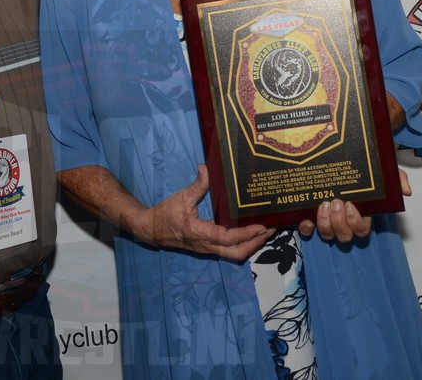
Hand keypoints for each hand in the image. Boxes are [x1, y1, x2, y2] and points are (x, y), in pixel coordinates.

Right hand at [133, 165, 272, 260]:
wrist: (151, 230)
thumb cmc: (166, 214)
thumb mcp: (181, 197)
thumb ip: (197, 185)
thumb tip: (206, 167)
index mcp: (200, 233)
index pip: (229, 238)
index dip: (248, 233)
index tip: (262, 226)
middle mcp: (206, 246)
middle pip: (237, 253)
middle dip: (256, 244)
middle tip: (270, 230)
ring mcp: (207, 249)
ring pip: (234, 254)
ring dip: (251, 245)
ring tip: (264, 232)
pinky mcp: (207, 248)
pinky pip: (228, 250)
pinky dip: (242, 244)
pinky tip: (250, 233)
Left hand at [296, 169, 412, 241]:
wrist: (340, 154)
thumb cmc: (362, 169)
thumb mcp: (381, 170)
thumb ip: (397, 178)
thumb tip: (406, 190)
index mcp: (361, 213)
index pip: (362, 229)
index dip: (356, 222)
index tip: (351, 205)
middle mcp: (344, 220)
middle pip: (345, 236)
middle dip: (340, 222)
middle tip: (336, 202)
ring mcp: (327, 219)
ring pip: (328, 235)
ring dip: (325, 223)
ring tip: (323, 204)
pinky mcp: (311, 215)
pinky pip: (308, 230)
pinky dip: (307, 228)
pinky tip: (306, 218)